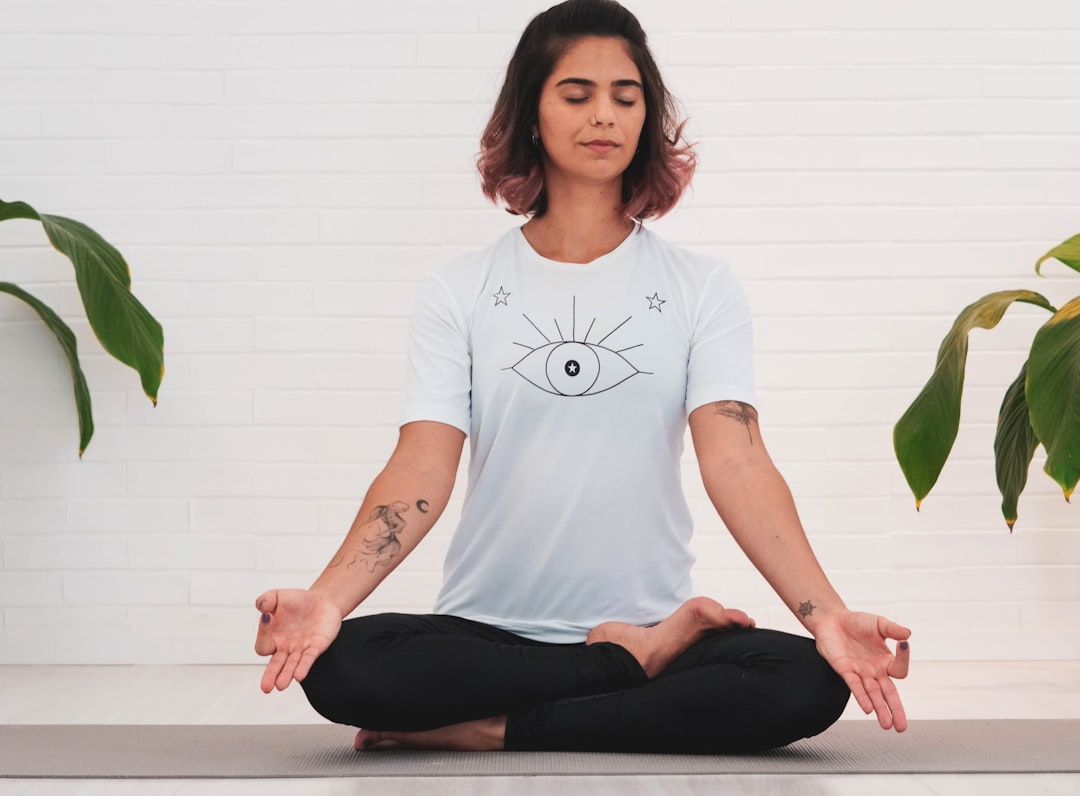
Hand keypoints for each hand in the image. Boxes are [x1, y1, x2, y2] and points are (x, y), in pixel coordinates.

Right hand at [254, 589, 342, 693]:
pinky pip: (308, 659)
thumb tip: (262, 608)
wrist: (322, 601)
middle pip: (275, 665)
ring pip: (291, 666)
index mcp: (272, 637)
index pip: (263, 644)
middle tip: (266, 687)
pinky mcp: (315, 648)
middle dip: (270, 676)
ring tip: (281, 685)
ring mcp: (300, 649)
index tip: (267, 616)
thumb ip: (266, 600)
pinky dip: (304, 667)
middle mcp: (284, 647)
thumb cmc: (297, 601)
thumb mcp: (278, 596)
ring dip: (286, 675)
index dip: (263, 633)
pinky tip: (299, 675)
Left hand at [812, 611, 910, 731]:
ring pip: (872, 694)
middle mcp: (874, 670)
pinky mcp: (844, 670)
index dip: (904, 658)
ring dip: (879, 709)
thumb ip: (893, 629)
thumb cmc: (856, 622)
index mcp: (885, 660)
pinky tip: (868, 709)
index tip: (903, 644)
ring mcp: (860, 672)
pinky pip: (854, 686)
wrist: (832, 619)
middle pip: (888, 694)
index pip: (899, 669)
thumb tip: (908, 634)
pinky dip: (861, 697)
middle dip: (895, 710)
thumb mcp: (879, 623)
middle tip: (902, 727)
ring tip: (886, 725)